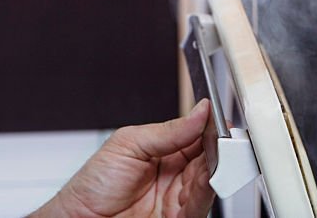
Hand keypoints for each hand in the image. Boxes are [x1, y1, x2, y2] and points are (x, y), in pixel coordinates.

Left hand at [33, 100, 213, 216]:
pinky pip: (199, 204)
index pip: (195, 136)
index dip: (209, 127)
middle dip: (218, 146)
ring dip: (217, 167)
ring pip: (208, 181)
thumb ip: (168, 131)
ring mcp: (177, 198)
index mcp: (163, 152)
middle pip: (207, 158)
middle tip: (223, 137)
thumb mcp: (129, 144)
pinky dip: (207, 190)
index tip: (219, 120)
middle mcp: (174, 176)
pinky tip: (209, 177)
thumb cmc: (93, 185)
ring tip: (218, 154)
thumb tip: (199, 112)